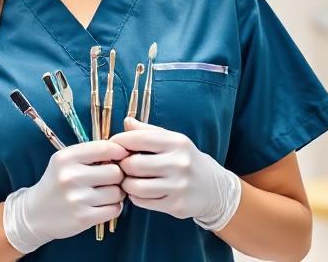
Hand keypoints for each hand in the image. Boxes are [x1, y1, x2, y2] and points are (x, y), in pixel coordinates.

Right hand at [3, 140, 128, 252]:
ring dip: (117, 194)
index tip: (122, 157)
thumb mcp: (65, 161)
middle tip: (110, 180)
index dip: (120, 152)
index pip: (105, 148)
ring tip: (105, 194)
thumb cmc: (56, 183)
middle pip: (115, 172)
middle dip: (118, 176)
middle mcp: (70, 176)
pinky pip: (114, 209)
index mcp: (66, 157)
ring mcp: (76, 199)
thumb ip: (91, 154)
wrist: (34, 214)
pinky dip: (114, 207)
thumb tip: (124, 151)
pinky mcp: (82, 218)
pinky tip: (103, 205)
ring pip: (117, 192)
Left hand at [110, 117, 241, 230]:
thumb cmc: (185, 160)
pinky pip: (143, 202)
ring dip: (126, 184)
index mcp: (177, 142)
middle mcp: (179, 163)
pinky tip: (139, 192)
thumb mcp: (172, 140)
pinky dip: (135, 197)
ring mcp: (178, 186)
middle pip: (133, 164)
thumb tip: (126, 122)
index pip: (138, 139)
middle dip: (122, 165)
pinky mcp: (176, 206)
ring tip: (128, 180)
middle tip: (122, 166)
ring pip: (135, 186)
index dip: (119, 142)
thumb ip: (148, 131)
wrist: (214, 188)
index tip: (113, 146)